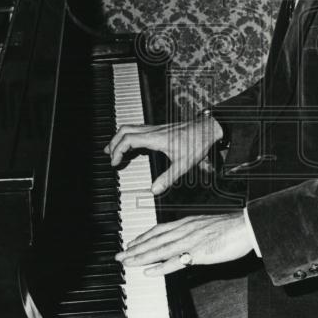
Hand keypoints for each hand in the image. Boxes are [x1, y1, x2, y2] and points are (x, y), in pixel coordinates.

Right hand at [104, 116, 222, 194]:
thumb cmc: (197, 142)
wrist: (208, 129)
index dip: (118, 150)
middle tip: (109, 155)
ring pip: (130, 127)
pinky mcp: (159, 128)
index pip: (128, 139)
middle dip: (113, 142)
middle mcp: (153, 130)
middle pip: (124, 130)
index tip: (114, 162)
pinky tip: (130, 145)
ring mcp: (155, 127)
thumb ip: (168, 178)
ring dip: (119, 137)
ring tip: (113, 149)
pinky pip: (138, 129)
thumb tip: (154, 190)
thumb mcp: (184, 164)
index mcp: (156, 137)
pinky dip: (128, 136)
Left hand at [115, 211, 251, 275]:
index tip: (131, 243)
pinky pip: (175, 262)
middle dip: (135, 248)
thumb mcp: (207, 224)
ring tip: (126, 262)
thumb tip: (186, 238)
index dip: (143, 237)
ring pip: (159, 250)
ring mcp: (189, 241)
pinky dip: (160, 267)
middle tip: (119, 255)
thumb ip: (194, 231)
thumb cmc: (231, 227)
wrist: (246, 226)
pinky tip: (149, 272)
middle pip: (154, 240)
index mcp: (187, 223)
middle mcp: (184, 230)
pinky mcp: (197, 254)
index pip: (159, 230)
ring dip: (140, 257)